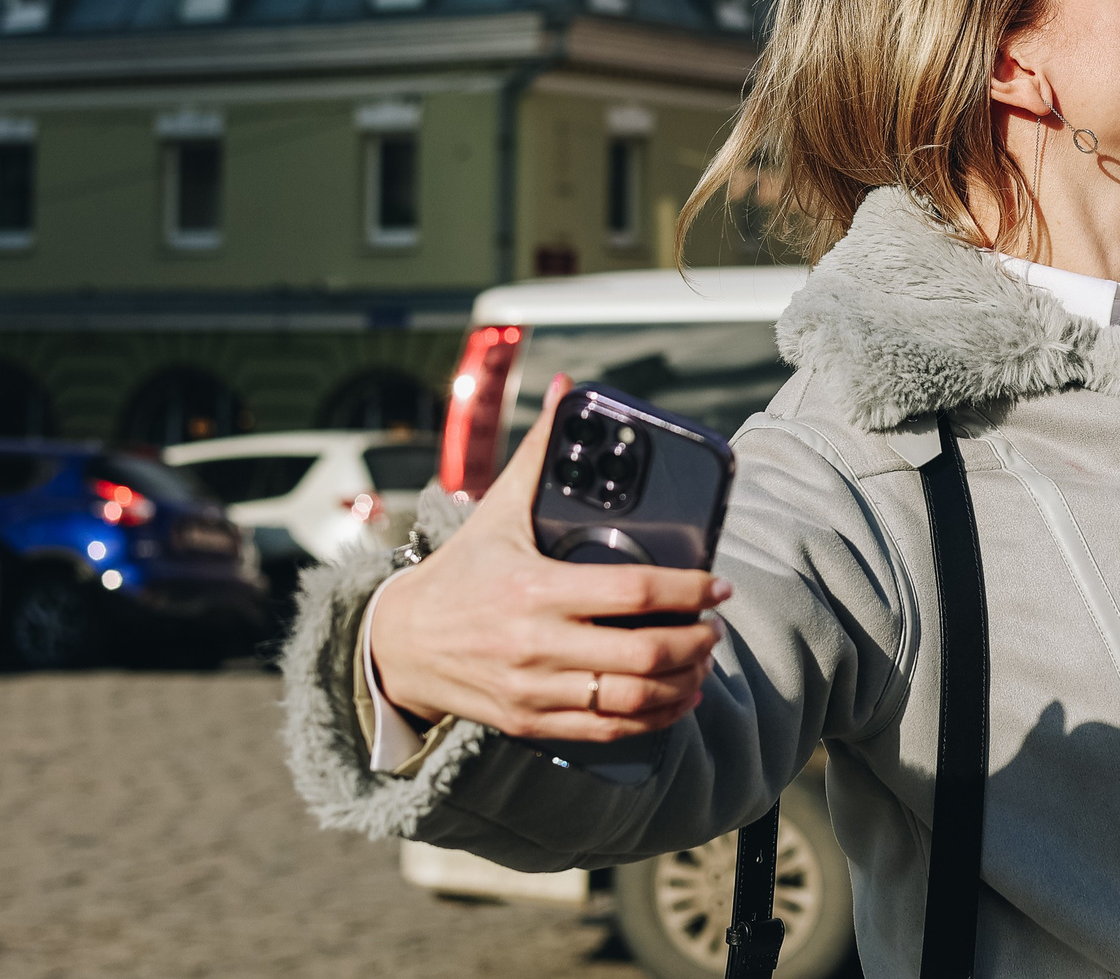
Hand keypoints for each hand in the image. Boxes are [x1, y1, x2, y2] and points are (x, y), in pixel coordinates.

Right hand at [369, 374, 729, 741]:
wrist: (400, 645)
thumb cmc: (460, 573)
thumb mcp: (497, 511)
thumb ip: (537, 453)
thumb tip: (567, 390)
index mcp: (535, 588)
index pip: (632, 592)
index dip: (687, 591)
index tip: (718, 586)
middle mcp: (537, 643)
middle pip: (643, 654)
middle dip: (695, 641)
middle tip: (715, 626)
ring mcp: (535, 689)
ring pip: (632, 699)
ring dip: (682, 682)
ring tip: (702, 661)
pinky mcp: (533, 722)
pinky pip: (608, 730)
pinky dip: (653, 718)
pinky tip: (676, 699)